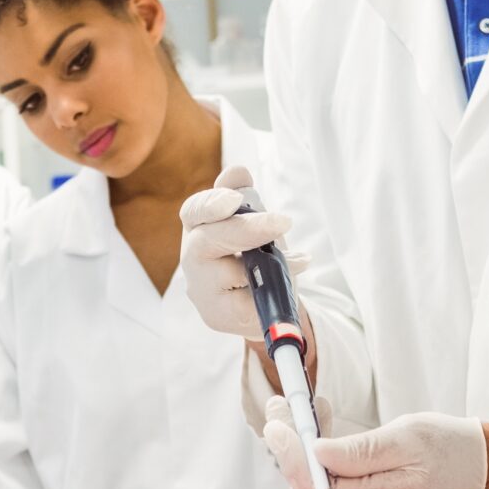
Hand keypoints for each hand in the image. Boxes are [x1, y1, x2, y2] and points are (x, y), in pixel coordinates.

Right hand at [178, 164, 307, 344]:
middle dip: (245, 230)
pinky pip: (245, 305)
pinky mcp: (216, 316)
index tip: (236, 199)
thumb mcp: (255, 222)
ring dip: (268, 265)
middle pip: (206, 241)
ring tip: (296, 261)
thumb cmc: (253, 255)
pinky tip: (285, 287)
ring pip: (228, 275)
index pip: (194, 212)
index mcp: (198, 227)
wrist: (261, 302)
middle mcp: (192, 257)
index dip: (211, 204)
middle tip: (283, 222)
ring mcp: (201, 289)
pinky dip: (270, 294)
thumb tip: (237, 172)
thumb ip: (247, 198)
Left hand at [263, 403, 487, 488]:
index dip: (292, 458)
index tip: (276, 425)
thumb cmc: (447, 448)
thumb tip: (315, 454)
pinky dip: (319, 465)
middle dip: (290, 449)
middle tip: (279, 407)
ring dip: (302, 453)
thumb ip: (359, 451)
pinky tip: (319, 436)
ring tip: (300, 413)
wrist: (476, 469)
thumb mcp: (405, 438)